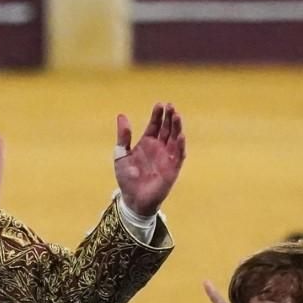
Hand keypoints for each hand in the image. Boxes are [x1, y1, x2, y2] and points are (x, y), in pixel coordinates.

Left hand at [114, 103, 185, 218]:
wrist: (132, 198)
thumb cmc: (127, 178)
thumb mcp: (121, 154)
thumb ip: (123, 136)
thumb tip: (121, 115)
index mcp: (147, 143)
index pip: (155, 125)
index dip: (157, 115)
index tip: (159, 104)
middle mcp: (159, 148)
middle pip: (167, 129)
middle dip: (169, 117)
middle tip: (171, 105)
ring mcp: (167, 157)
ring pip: (175, 139)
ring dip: (177, 127)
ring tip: (177, 115)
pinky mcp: (173, 168)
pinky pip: (179, 155)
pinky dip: (180, 145)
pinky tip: (180, 135)